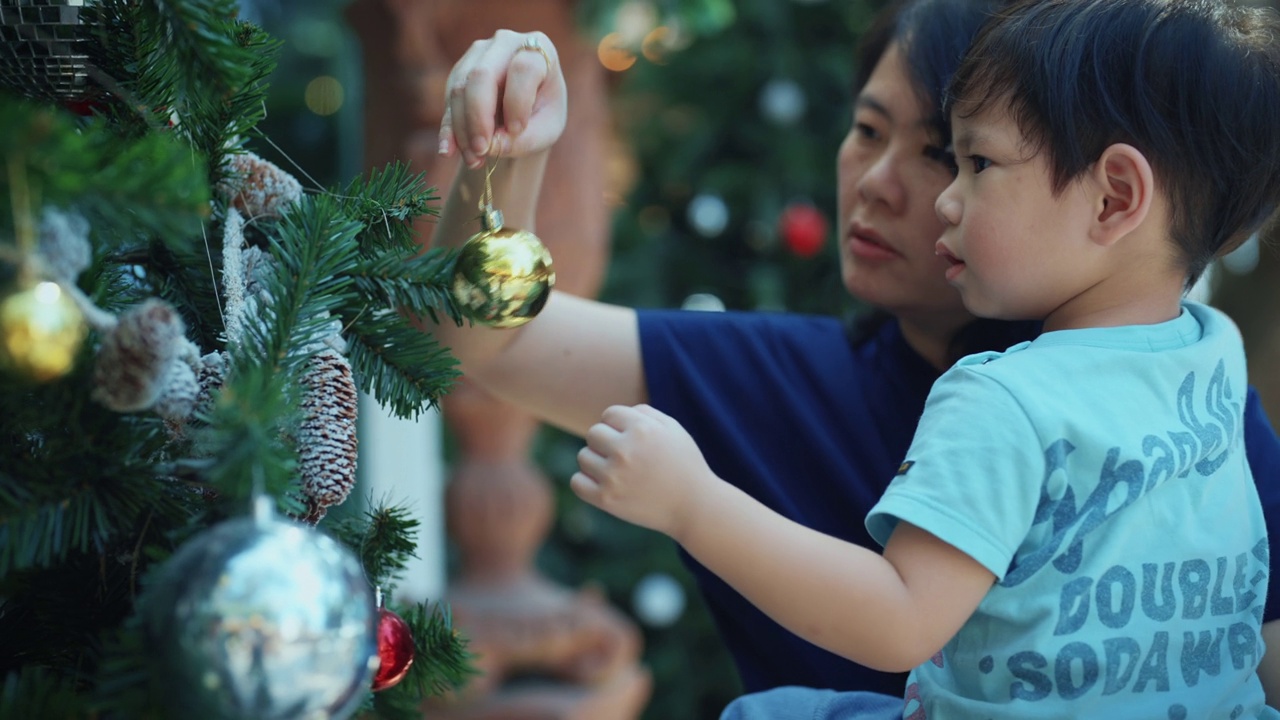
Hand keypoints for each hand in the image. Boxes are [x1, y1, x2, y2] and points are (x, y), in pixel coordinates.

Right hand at [439, 30, 567, 168]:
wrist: (526, 112)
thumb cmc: (543, 116)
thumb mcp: (546, 130)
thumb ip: (526, 139)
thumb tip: (492, 145)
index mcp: (540, 49)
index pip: (522, 69)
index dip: (517, 102)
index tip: (516, 132)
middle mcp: (505, 43)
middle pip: (482, 75)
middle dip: (479, 116)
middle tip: (483, 150)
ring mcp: (478, 54)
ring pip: (460, 89)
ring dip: (463, 129)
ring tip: (475, 160)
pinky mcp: (459, 71)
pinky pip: (448, 100)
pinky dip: (449, 129)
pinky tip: (448, 151)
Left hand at [572, 404, 718, 540]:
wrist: (694, 507)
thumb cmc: (684, 465)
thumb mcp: (673, 430)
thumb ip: (644, 414)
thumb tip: (612, 415)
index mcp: (642, 429)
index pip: (609, 414)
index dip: (618, 425)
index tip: (631, 439)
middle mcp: (625, 450)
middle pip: (593, 433)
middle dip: (606, 442)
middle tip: (623, 457)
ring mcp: (613, 476)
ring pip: (583, 456)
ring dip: (596, 462)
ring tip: (616, 471)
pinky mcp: (606, 500)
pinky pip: (577, 482)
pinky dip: (586, 482)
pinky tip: (603, 484)